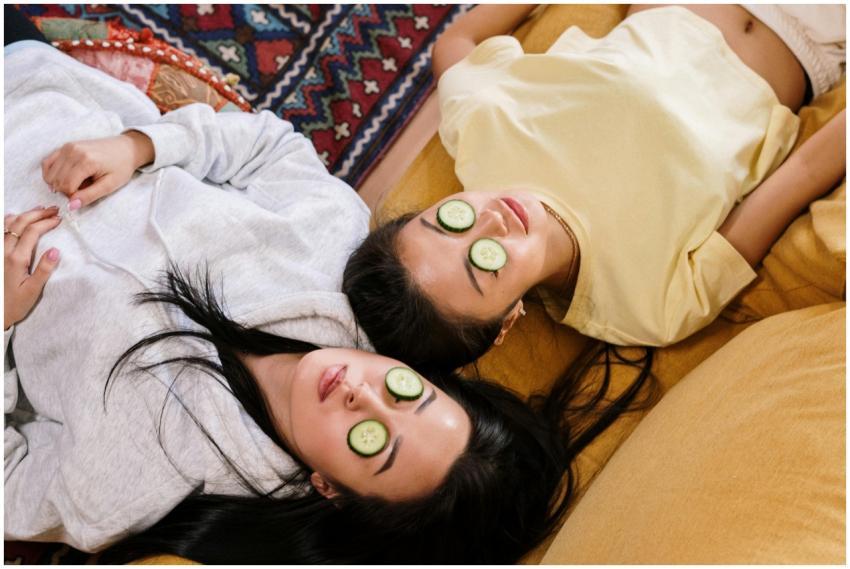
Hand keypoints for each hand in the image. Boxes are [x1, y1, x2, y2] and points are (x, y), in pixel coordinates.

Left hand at [4, 207, 61, 329]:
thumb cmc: (15, 304)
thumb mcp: (33, 290)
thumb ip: (44, 269)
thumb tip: (56, 250)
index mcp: (16, 259)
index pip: (32, 232)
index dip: (46, 222)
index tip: (59, 219)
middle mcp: (5, 251)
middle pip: (20, 223)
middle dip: (37, 214)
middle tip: (53, 210)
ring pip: (8, 225)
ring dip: (24, 214)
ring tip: (39, 210)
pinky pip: (1, 232)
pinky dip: (10, 221)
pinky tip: (16, 218)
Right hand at [41, 131, 154, 209]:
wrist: (126, 149)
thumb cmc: (121, 167)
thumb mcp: (110, 185)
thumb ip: (89, 196)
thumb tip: (71, 206)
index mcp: (86, 161)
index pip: (67, 186)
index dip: (73, 196)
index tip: (85, 195)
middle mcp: (73, 151)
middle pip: (57, 181)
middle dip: (66, 190)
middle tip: (82, 189)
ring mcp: (67, 147)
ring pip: (50, 173)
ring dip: (59, 183)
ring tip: (77, 183)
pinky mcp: (65, 146)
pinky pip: (47, 162)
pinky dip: (52, 173)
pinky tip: (63, 178)